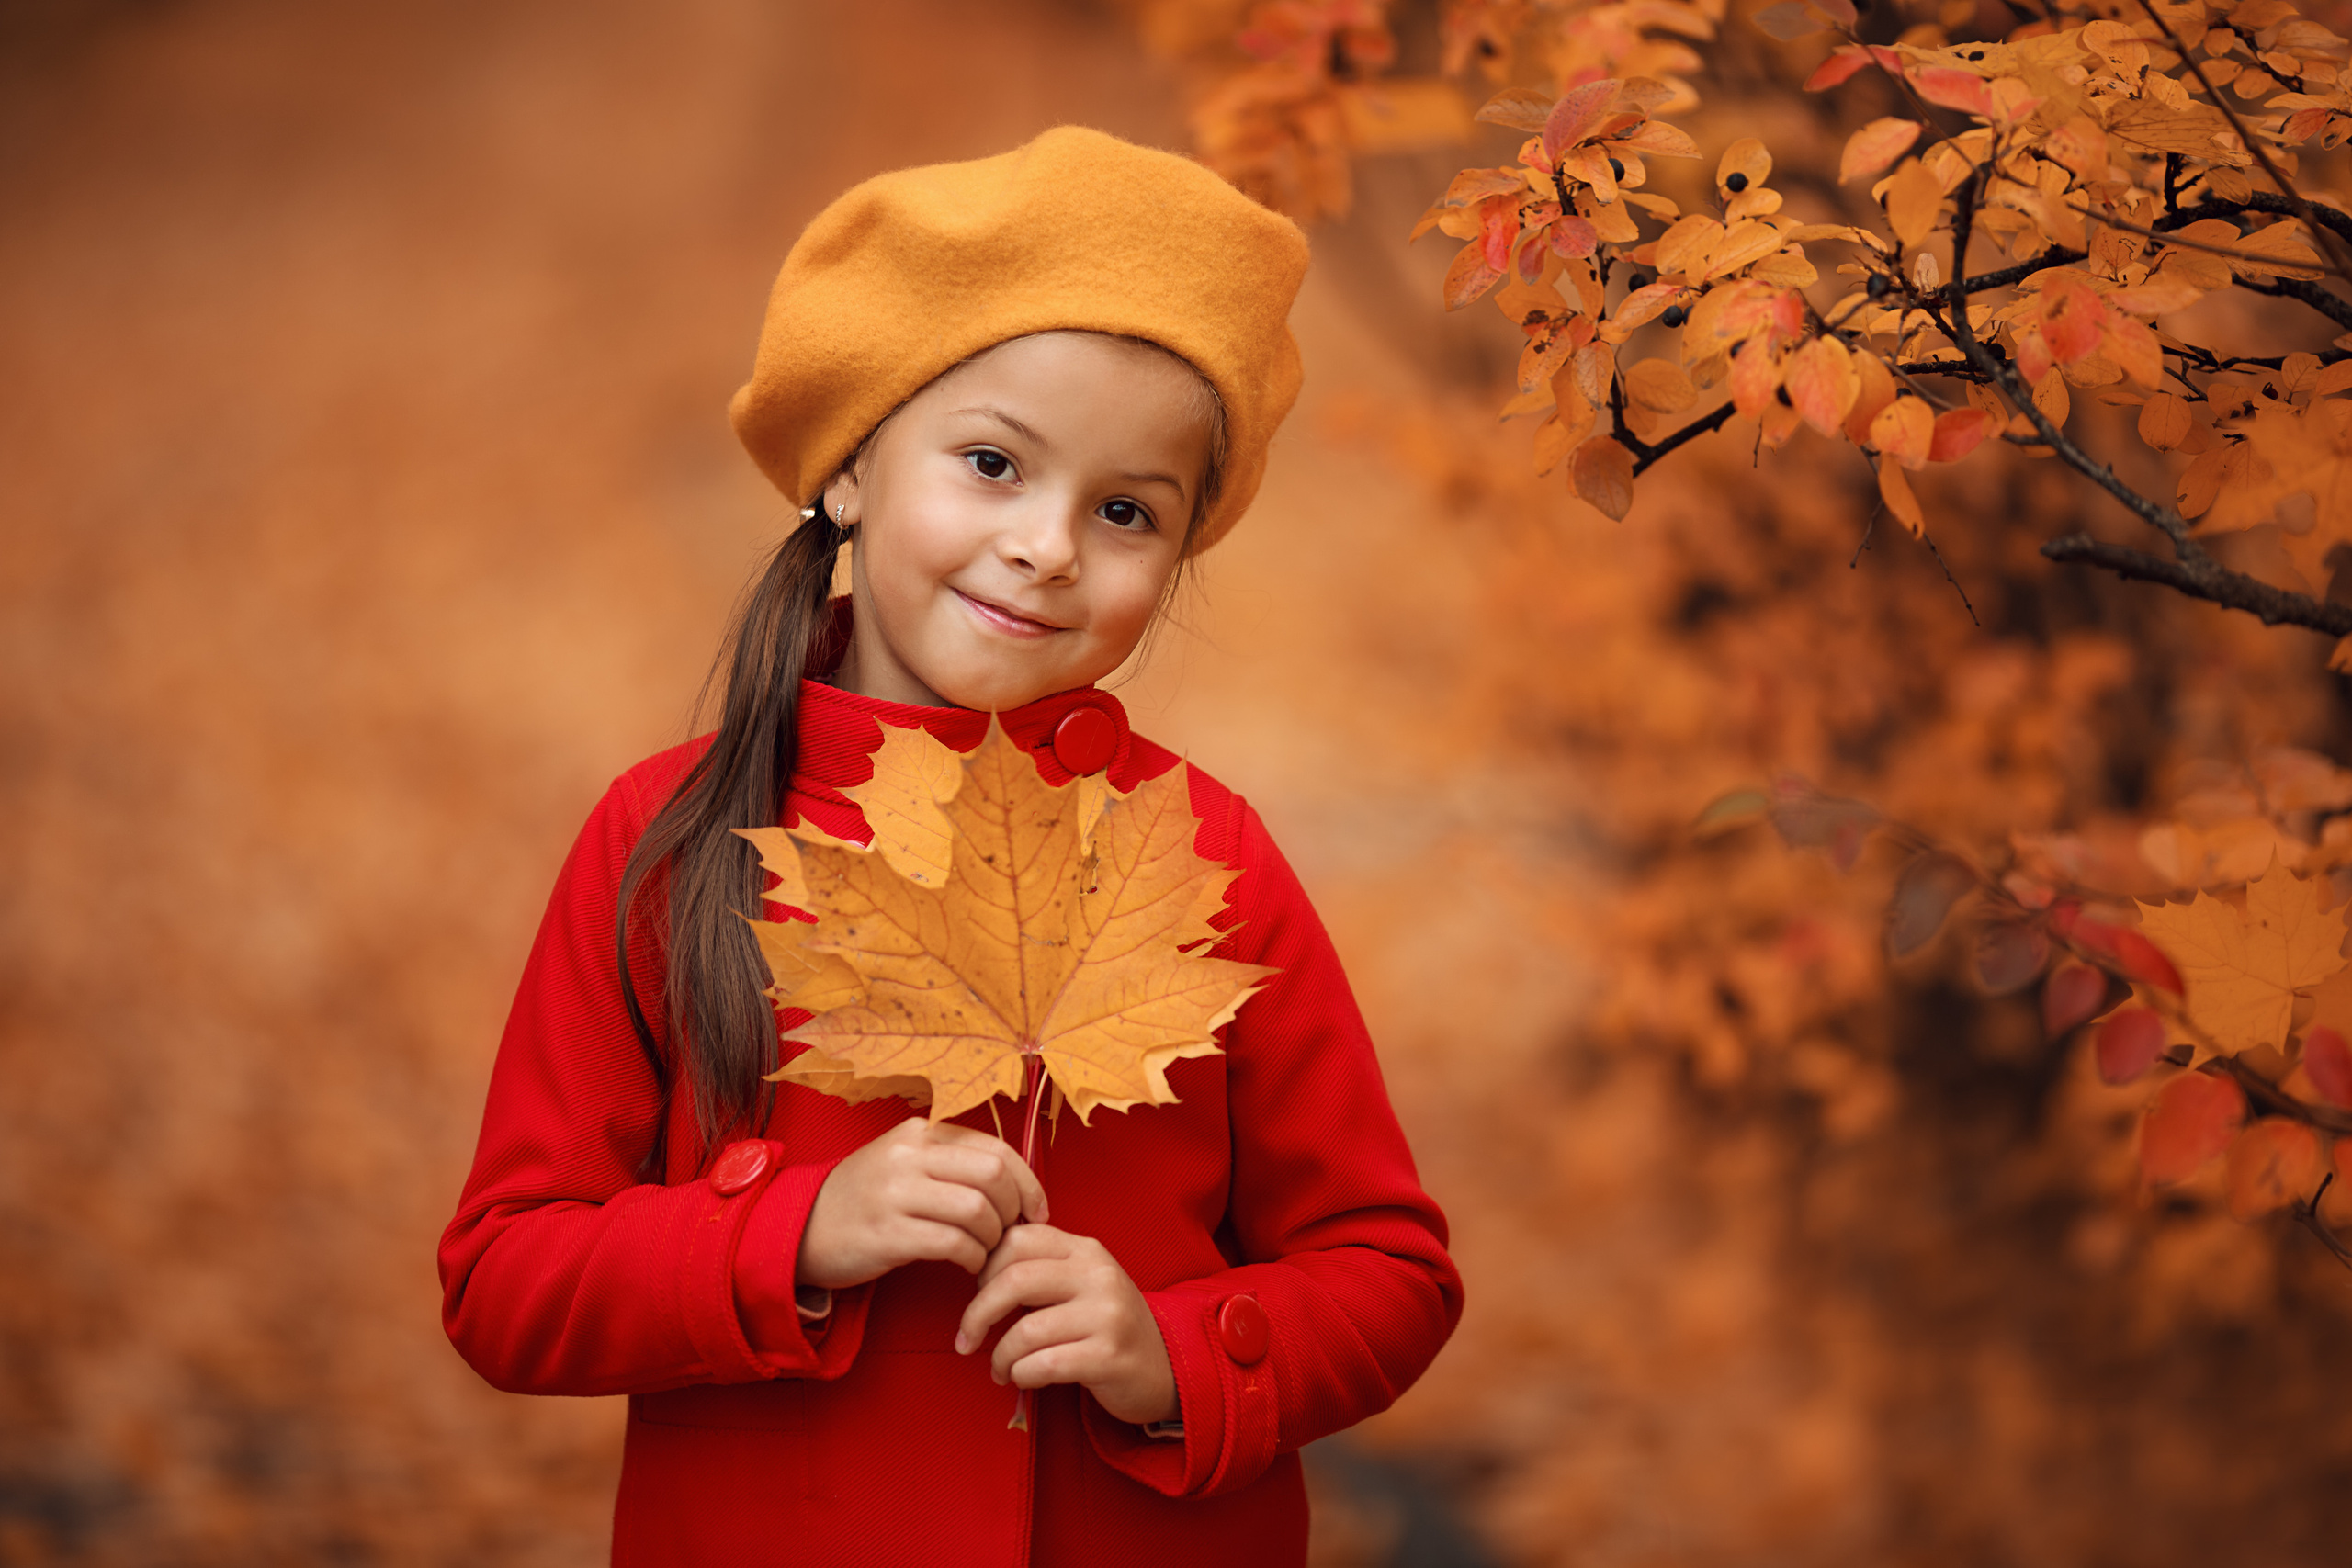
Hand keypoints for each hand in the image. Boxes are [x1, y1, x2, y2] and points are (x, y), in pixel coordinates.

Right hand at [797, 1117, 1046, 1289]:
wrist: (801, 1229)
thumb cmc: (867, 1200)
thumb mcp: (906, 1163)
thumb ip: (953, 1162)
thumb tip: (1018, 1185)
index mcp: (920, 1132)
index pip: (996, 1147)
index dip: (1027, 1183)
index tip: (1036, 1211)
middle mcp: (908, 1154)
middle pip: (992, 1174)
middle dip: (1013, 1210)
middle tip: (1009, 1235)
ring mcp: (895, 1193)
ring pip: (976, 1210)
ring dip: (993, 1238)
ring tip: (985, 1251)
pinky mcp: (887, 1234)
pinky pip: (952, 1244)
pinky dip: (971, 1258)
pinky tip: (965, 1264)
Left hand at [953, 1224, 1177, 1426]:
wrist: (1163, 1366)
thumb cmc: (1105, 1326)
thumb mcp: (1080, 1284)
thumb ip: (1041, 1268)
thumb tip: (977, 1268)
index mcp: (1085, 1250)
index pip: (1018, 1239)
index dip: (985, 1268)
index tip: (977, 1294)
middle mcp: (1098, 1275)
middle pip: (1014, 1280)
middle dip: (977, 1314)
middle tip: (967, 1338)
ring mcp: (1107, 1315)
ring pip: (1026, 1330)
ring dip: (1000, 1356)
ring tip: (1000, 1368)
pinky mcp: (1110, 1356)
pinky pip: (1044, 1364)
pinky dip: (1021, 1375)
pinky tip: (1023, 1378)